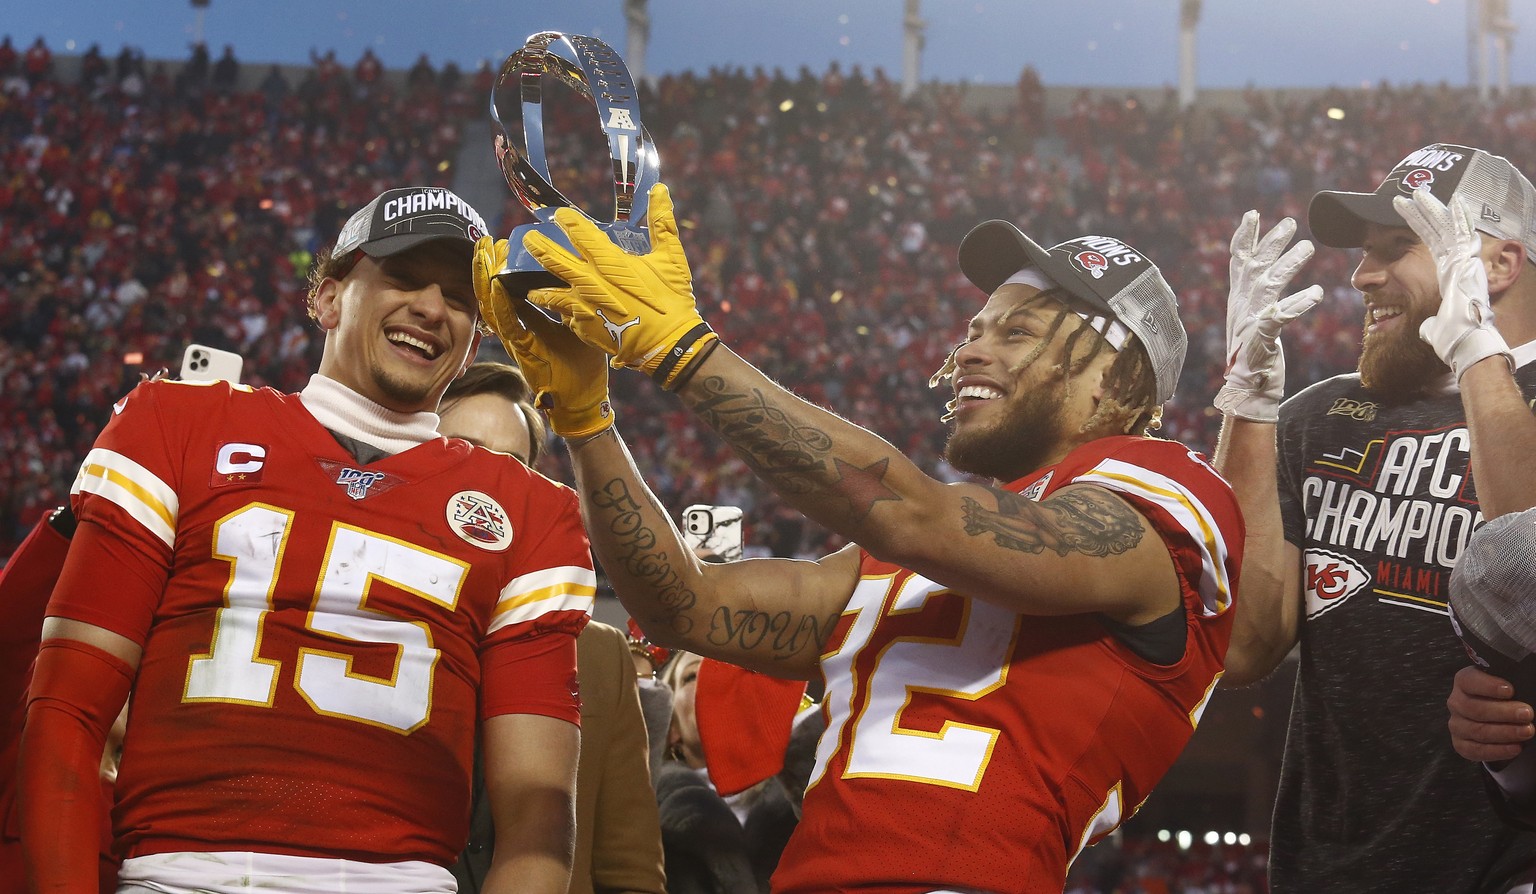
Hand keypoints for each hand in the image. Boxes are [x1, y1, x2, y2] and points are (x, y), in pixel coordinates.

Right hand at [473, 237, 613, 438]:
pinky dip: (501, 305)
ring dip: (486, 280)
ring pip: (493, 307)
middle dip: (487, 267)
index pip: (510, 290)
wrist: (585, 401)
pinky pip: (508, 326)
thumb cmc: (583, 366)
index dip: (502, 268)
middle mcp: (519, 330)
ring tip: (481, 254)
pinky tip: (495, 286)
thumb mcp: (578, 324)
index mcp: (530, 322)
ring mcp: (518, 342)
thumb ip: (569, 304)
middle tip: (484, 241)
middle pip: (494, 294)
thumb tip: (573, 277)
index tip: (500, 244)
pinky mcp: (523, 353)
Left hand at [521, 184, 718, 389]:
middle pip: (554, 260)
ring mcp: (583, 306)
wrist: (668, 344)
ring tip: (529, 285)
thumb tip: (660, 189)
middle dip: (538, 247)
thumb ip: (661, 222)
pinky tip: (559, 315)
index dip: (568, 221)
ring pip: (551, 293)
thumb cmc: (671, 300)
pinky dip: (562, 314)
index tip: (560, 215)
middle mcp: (590, 282)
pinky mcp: (583, 328)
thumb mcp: (671, 258)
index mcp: (609, 262)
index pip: (580, 233)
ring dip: (539, 286)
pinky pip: (565, 317)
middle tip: (528, 238)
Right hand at [1214, 211, 1324, 422]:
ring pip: (1268, 285)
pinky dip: (1297, 304)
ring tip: (1309, 247)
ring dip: (1288, 265)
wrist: (1247, 387)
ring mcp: (1251, 321)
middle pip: (1255, 266)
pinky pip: (1281, 317)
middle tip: (1290, 222)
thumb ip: (1260, 297)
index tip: (1252, 214)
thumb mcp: (1253, 319)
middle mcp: (1242, 305)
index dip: (1245, 237)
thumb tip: (1268, 275)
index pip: (1239, 261)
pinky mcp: (1262, 338)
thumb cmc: (1255, 354)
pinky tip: (1317, 294)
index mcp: (1240, 298)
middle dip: (1270, 242)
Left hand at [1394, 190, 1512, 381]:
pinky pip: (1465, 234)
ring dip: (1432, 209)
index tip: (1406, 216)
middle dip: (1420, 213)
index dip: (1419, 229)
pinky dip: (1462, 217)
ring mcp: (1463, 260)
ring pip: (1445, 228)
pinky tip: (1456, 199)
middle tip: (1406, 197)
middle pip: (1435, 231)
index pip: (1430, 244)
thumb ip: (1430, 323)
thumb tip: (1425, 329)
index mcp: (1446, 273)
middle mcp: (1455, 263)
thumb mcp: (1434, 325)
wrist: (1465, 339)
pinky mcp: (1470, 261)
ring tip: (1417, 192)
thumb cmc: (1452, 336)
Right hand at [1448, 665, 1533, 762]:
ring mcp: (1457, 724)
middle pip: (1474, 708)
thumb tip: (1526, 689)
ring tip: (1527, 731)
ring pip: (1477, 730)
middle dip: (1503, 712)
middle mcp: (1456, 703)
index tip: (1510, 690)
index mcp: (1464, 682)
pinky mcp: (1460, 744)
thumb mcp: (1507, 687)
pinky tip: (1516, 748)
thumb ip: (1514, 683)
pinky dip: (1498, 751)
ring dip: (1505, 732)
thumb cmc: (1505, 699)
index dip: (1488, 686)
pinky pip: (1476, 750)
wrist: (1498, 720)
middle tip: (1527, 714)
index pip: (1469, 681)